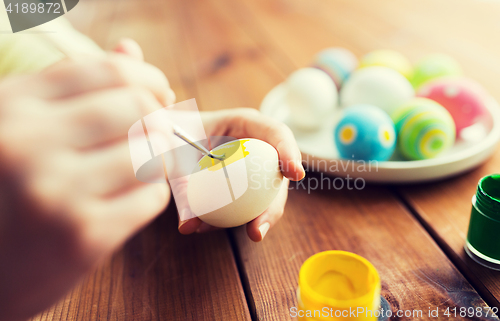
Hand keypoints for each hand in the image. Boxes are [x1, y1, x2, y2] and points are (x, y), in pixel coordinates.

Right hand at [0, 39, 171, 319]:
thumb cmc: (6, 191)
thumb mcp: (21, 127)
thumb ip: (74, 87)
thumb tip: (131, 49)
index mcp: (13, 107)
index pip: (109, 71)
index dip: (148, 79)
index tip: (159, 94)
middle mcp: (29, 143)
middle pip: (138, 107)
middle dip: (160, 119)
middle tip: (156, 134)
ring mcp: (56, 192)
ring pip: (152, 152)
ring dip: (158, 159)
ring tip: (140, 168)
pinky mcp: (83, 238)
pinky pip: (151, 196)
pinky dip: (150, 194)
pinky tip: (126, 200)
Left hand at [175, 108, 304, 241]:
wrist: (161, 139)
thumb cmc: (169, 136)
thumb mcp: (171, 154)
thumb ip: (179, 187)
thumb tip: (188, 225)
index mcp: (244, 123)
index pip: (275, 132)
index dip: (289, 151)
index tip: (294, 173)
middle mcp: (253, 146)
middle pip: (276, 173)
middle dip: (275, 203)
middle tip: (261, 226)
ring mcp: (250, 167)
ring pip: (265, 195)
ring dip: (259, 217)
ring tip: (251, 234)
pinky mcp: (241, 185)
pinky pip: (244, 204)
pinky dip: (232, 219)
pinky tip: (207, 227)